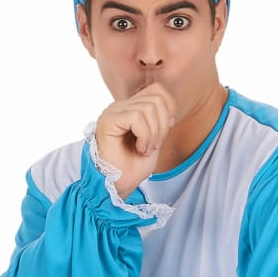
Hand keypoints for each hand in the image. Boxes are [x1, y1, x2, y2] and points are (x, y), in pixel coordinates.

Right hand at [94, 83, 176, 198]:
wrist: (118, 186)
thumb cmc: (134, 167)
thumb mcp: (155, 138)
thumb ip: (159, 118)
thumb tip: (168, 103)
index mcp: (130, 107)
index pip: (157, 90)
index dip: (169, 108)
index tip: (165, 132)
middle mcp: (120, 106)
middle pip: (156, 98)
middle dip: (163, 124)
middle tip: (154, 145)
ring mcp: (112, 112)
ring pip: (148, 108)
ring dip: (154, 133)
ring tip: (146, 149)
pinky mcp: (108, 121)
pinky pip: (136, 117)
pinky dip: (145, 135)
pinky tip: (140, 148)